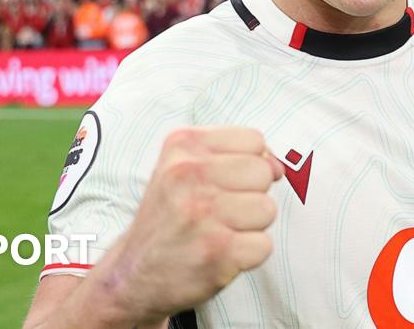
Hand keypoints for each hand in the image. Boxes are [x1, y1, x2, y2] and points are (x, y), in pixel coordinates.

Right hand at [94, 127, 282, 324]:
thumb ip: (235, 155)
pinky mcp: (216, 252)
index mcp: (182, 145)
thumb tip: (280, 167)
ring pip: (267, 209)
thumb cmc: (170, 216)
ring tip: (218, 232)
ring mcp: (201, 214)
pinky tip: (220, 254)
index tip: (225, 183)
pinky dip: (248, 255)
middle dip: (251, 194)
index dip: (250, 163)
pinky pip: (264, 245)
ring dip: (250, 227)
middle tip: (219, 212)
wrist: (133, 273)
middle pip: (263, 173)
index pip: (254, 140)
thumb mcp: (185, 168)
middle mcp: (188, 174)